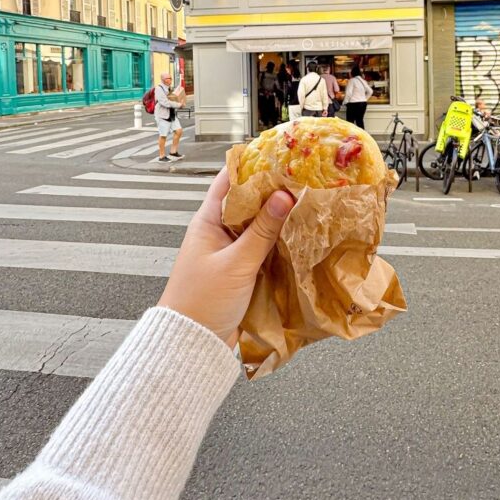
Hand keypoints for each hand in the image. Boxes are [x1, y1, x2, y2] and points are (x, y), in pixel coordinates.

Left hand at [158, 167, 294, 348]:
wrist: (193, 344)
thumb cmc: (201, 302)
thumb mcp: (236, 264)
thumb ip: (261, 231)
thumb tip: (283, 196)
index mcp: (207, 222)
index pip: (228, 181)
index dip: (251, 166)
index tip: (278, 156)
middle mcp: (219, 232)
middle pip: (249, 202)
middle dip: (273, 192)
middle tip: (302, 180)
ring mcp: (231, 252)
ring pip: (259, 226)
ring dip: (279, 219)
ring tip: (307, 205)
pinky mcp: (242, 271)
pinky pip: (264, 249)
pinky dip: (280, 243)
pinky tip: (299, 239)